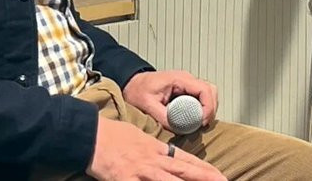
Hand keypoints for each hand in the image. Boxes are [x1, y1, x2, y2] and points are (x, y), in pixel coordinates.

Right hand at [87, 118, 225, 180]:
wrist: (91, 135)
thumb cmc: (113, 134)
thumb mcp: (140, 136)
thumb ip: (155, 147)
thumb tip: (167, 153)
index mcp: (157, 149)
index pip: (187, 160)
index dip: (204, 168)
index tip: (220, 175)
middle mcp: (153, 161)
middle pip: (185, 171)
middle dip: (206, 178)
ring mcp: (141, 172)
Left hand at [122, 70, 217, 131]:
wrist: (132, 84)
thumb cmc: (138, 90)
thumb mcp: (147, 105)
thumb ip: (163, 116)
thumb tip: (178, 129)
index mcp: (179, 79)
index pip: (204, 90)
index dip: (208, 107)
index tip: (202, 122)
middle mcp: (187, 79)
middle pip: (211, 91)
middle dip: (211, 109)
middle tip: (202, 124)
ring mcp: (188, 84)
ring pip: (209, 94)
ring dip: (208, 109)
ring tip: (199, 123)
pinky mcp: (186, 90)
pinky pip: (201, 98)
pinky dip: (202, 108)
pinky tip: (195, 119)